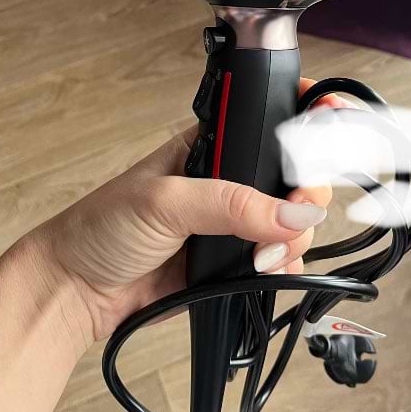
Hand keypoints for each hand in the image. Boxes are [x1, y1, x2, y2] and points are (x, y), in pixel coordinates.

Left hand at [33, 79, 345, 340]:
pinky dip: (286, 267)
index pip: (265, 123)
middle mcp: (225, 183)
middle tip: (297, 213)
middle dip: (305, 193)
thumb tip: (291, 213)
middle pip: (291, 177)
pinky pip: (278, 260)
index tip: (332, 125)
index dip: (302, 120)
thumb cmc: (102, 228)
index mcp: (207, 149)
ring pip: (291, 222)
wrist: (78, 290)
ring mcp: (231, 225)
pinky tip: (270, 271)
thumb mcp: (163, 202)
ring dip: (295, 237)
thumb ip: (229, 203)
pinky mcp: (231, 263)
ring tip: (267, 256)